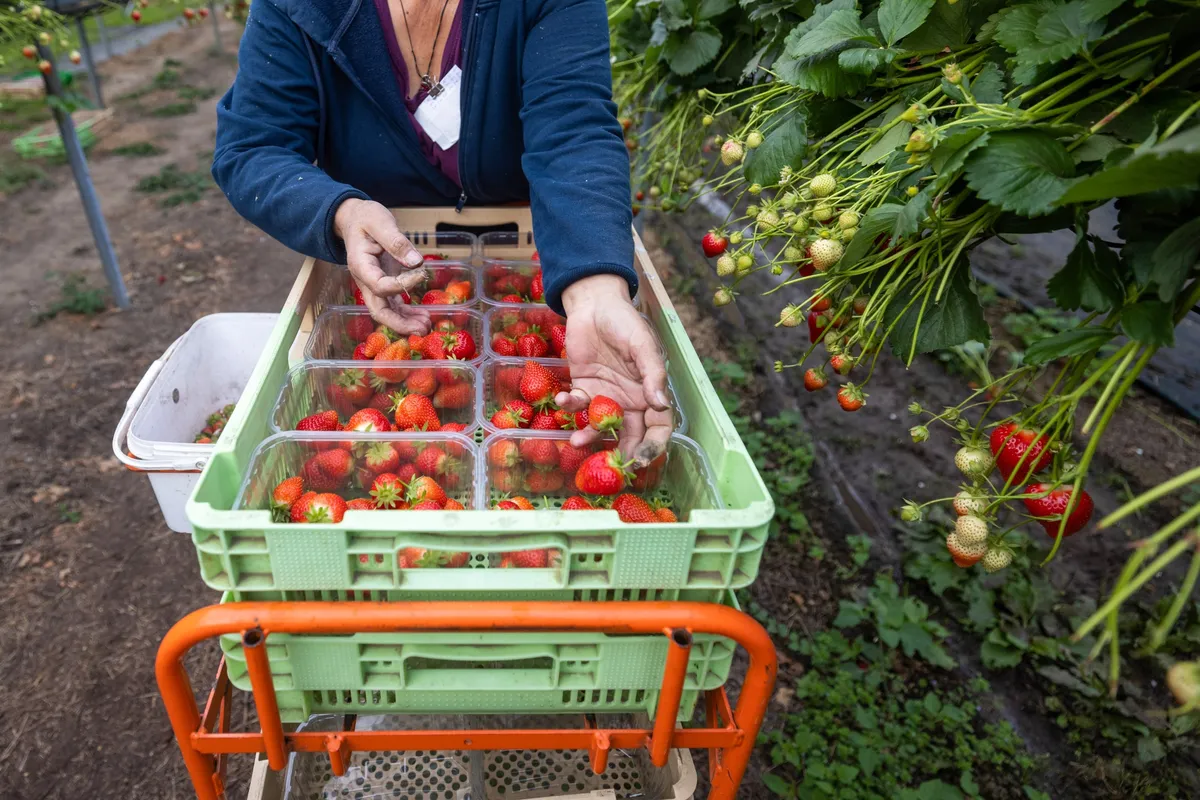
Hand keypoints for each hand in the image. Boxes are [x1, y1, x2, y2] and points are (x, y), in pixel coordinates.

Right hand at [334, 198, 430, 334]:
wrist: (355, 218)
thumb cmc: (366, 218)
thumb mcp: (380, 222)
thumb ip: (397, 241)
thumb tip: (416, 261)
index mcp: (361, 265)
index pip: (380, 285)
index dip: (401, 284)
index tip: (421, 274)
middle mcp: (365, 280)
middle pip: (378, 310)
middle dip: (399, 323)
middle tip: (422, 328)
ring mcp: (373, 284)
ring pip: (386, 312)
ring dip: (406, 322)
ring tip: (427, 325)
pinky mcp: (384, 284)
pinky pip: (394, 305)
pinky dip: (407, 313)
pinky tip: (423, 317)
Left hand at [556, 274, 671, 465]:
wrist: (594, 303)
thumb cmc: (625, 321)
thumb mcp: (643, 344)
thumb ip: (652, 375)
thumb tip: (661, 404)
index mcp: (649, 392)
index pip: (658, 427)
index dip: (653, 446)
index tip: (642, 460)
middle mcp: (629, 399)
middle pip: (631, 435)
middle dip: (622, 451)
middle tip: (610, 463)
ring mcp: (605, 395)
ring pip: (600, 426)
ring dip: (590, 435)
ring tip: (578, 440)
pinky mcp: (582, 387)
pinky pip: (577, 406)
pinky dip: (569, 406)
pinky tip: (562, 398)